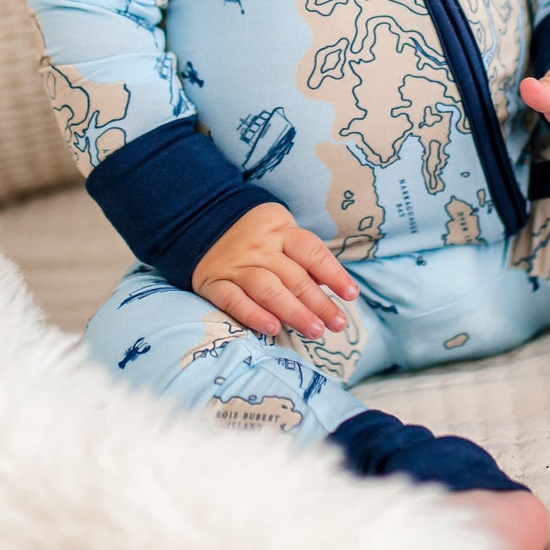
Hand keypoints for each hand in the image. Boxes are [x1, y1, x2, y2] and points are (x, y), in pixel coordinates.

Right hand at [191, 201, 359, 338]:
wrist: (198, 218)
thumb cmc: (252, 231)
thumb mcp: (280, 230)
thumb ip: (301, 256)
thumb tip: (330, 284)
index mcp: (280, 231)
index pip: (312, 252)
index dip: (334, 274)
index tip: (351, 295)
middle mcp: (260, 248)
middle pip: (294, 277)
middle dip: (319, 303)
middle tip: (338, 324)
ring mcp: (236, 265)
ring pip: (268, 289)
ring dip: (294, 312)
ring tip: (315, 330)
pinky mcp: (213, 282)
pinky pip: (233, 300)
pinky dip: (253, 314)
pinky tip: (272, 328)